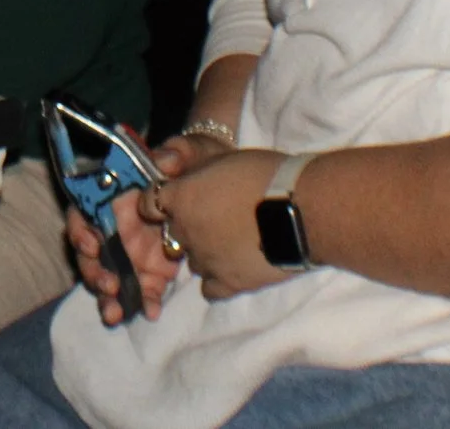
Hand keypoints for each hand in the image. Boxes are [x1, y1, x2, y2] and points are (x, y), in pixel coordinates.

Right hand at [63, 128, 237, 324]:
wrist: (216, 184)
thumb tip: (165, 161)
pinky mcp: (153, 270)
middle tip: (108, 284)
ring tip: (115, 313)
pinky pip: (142, 290)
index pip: (85, 212)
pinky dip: (143, 302)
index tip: (92, 245)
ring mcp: (133, 251)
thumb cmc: (193, 161)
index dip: (81, 230)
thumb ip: (175, 154)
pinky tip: (150, 312)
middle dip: (94, 272)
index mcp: (116, 196)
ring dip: (109, 296)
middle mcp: (117, 226)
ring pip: (111, 276)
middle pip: (92, 252)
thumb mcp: (186, 151)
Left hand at [151, 148, 287, 301]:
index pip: (149, 204)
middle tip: (215, 219)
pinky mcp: (229, 284)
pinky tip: (234, 267)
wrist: (300, 210)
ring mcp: (205, 261)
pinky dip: (218, 280)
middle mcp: (185, 232)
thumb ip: (200, 174)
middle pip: (172, 234)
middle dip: (187, 227)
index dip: (160, 202)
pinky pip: (210, 288)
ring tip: (231, 243)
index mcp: (181, 198)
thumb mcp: (224, 160)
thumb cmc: (266, 175)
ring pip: (192, 261)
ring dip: (204, 253)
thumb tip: (192, 181)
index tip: (175, 200)